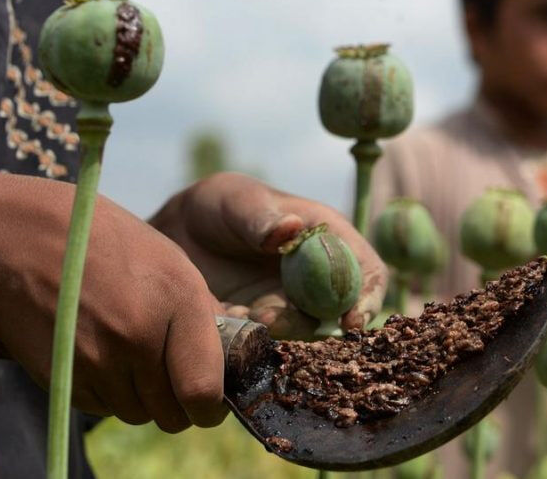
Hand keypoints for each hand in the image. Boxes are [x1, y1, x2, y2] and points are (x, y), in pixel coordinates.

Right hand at [0, 169, 227, 432]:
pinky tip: (100, 355)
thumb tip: (229, 360)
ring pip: (138, 414)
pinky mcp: (66, 377)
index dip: (211, 407)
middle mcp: (142, 335)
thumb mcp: (170, 262)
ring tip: (130, 356)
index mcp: (180, 301)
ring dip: (141, 398)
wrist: (22, 241)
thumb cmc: (105, 245)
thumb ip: (203, 313)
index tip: (210, 403)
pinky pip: (103, 407)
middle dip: (177, 405)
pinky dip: (108, 393)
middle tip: (171, 382)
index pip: (205, 390)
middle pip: (173, 413)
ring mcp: (100, 360)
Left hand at [149, 172, 385, 339]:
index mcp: (329, 240)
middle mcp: (319, 278)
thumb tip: (290, 229)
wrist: (179, 234)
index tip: (351, 319)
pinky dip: (248, 340)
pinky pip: (268, 344)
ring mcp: (293, 306)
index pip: (367, 272)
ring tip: (237, 313)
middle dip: (311, 324)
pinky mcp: (265, 328)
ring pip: (302, 334)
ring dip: (275, 332)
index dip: (367, 297)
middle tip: (270, 319)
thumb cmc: (220, 206)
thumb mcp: (237, 202)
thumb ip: (261, 217)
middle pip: (339, 313)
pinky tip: (221, 318)